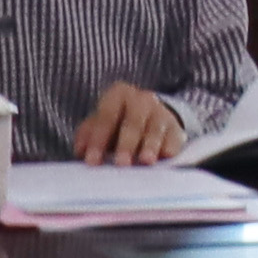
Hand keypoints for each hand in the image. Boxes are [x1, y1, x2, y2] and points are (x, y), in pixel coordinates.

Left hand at [68, 81, 189, 166]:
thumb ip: (88, 134)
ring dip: (150, 146)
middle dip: (126, 144)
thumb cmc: (119, 122)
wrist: (150, 116)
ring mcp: (161, 113)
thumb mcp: (101, 122)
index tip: (92, 162)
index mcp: (118, 94)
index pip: (106, 116)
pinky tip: (165, 159)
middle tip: (121, 163)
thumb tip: (81, 150)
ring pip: (155, 130)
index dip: (98, 139)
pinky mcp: (176, 129)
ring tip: (146, 161)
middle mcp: (142, 100)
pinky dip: (169, 149)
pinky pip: (174, 139)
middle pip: (133, 122)